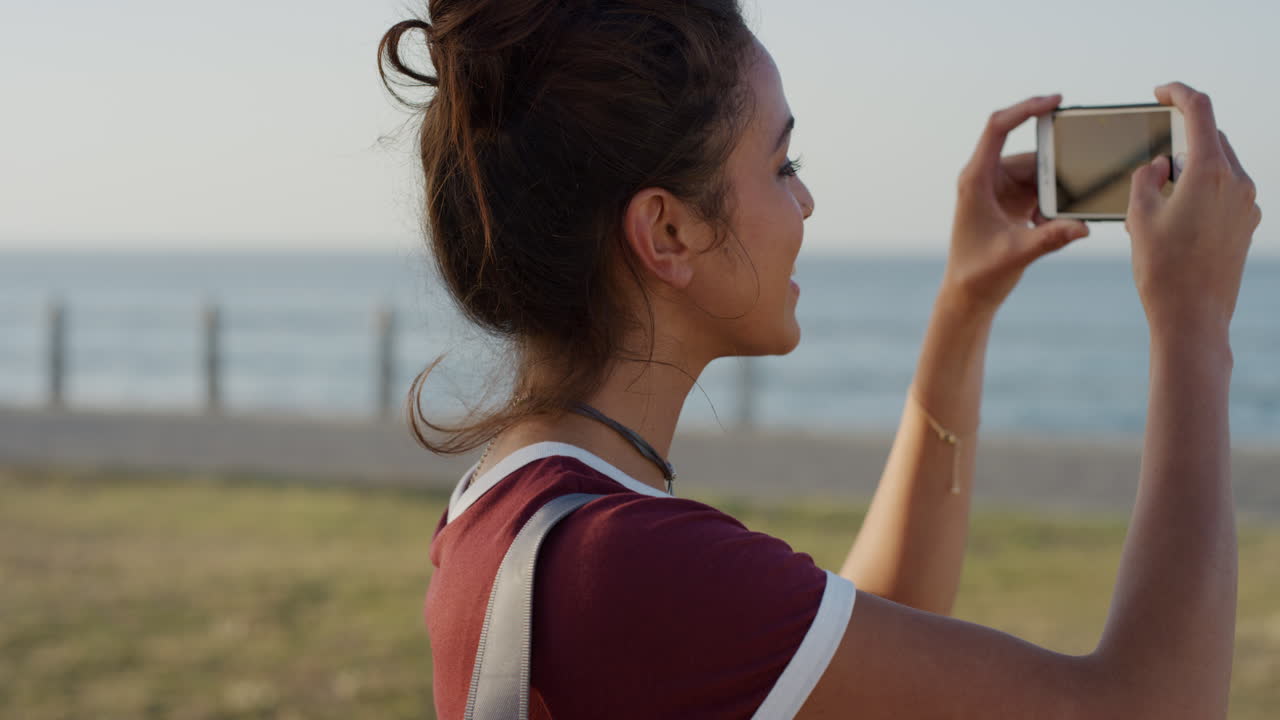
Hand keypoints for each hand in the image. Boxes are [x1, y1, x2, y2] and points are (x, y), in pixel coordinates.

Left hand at [944, 94, 1089, 314]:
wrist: (968, 293)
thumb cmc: (979, 273)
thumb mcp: (1016, 254)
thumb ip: (1049, 239)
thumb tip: (1082, 227)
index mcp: (976, 179)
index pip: (998, 128)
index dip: (1025, 109)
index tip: (1056, 100)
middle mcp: (985, 177)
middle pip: (1031, 155)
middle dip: (1055, 172)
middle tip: (1071, 193)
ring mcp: (998, 187)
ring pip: (1040, 174)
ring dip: (1054, 195)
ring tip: (1047, 224)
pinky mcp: (1010, 199)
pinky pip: (1041, 189)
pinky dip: (1051, 206)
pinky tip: (1046, 228)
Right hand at [1126, 82, 1260, 337]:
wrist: (1193, 318)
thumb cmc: (1162, 269)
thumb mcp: (1138, 216)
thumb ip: (1146, 178)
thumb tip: (1161, 164)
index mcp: (1209, 172)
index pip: (1200, 110)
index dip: (1178, 93)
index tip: (1161, 92)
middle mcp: (1237, 182)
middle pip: (1210, 139)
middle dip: (1180, 141)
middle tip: (1151, 164)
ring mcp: (1247, 204)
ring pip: (1219, 166)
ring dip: (1191, 169)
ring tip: (1161, 201)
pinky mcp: (1247, 223)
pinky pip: (1226, 191)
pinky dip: (1202, 191)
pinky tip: (1178, 219)